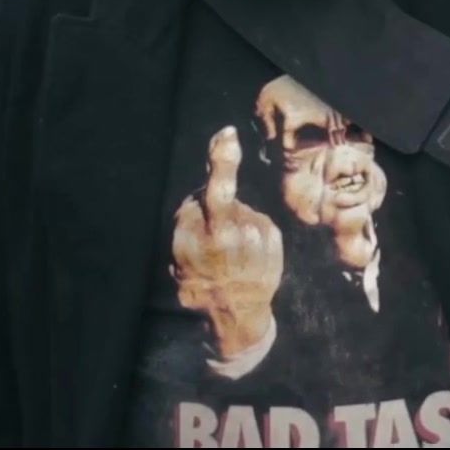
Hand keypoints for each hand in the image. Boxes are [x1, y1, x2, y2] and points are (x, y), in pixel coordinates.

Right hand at [170, 126, 283, 359]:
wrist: (237, 315)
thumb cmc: (202, 286)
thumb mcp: (179, 262)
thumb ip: (188, 227)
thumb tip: (199, 197)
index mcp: (191, 239)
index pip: (195, 200)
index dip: (199, 199)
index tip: (217, 159)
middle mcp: (221, 233)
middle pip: (219, 190)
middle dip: (222, 159)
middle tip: (227, 135)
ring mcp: (250, 233)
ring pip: (239, 208)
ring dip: (235, 218)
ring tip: (233, 251)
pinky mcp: (271, 234)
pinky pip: (257, 220)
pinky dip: (251, 229)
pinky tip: (248, 252)